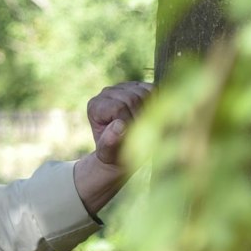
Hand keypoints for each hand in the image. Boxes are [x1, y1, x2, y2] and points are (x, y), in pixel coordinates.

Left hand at [72, 81, 151, 215]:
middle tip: (133, 133)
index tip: (125, 137)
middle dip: (137, 116)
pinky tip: (148, 117)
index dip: (128, 122)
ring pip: (144, 91)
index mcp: (97, 106)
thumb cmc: (112, 161)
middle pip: (134, 95)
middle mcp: (107, 93)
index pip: (121, 106)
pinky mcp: (136, 90)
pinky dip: (154, 102)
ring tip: (139, 127)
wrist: (117, 160)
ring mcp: (121, 89)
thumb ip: (112, 143)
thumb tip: (119, 127)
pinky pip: (152, 90)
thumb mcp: (110, 157)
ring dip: (146, 110)